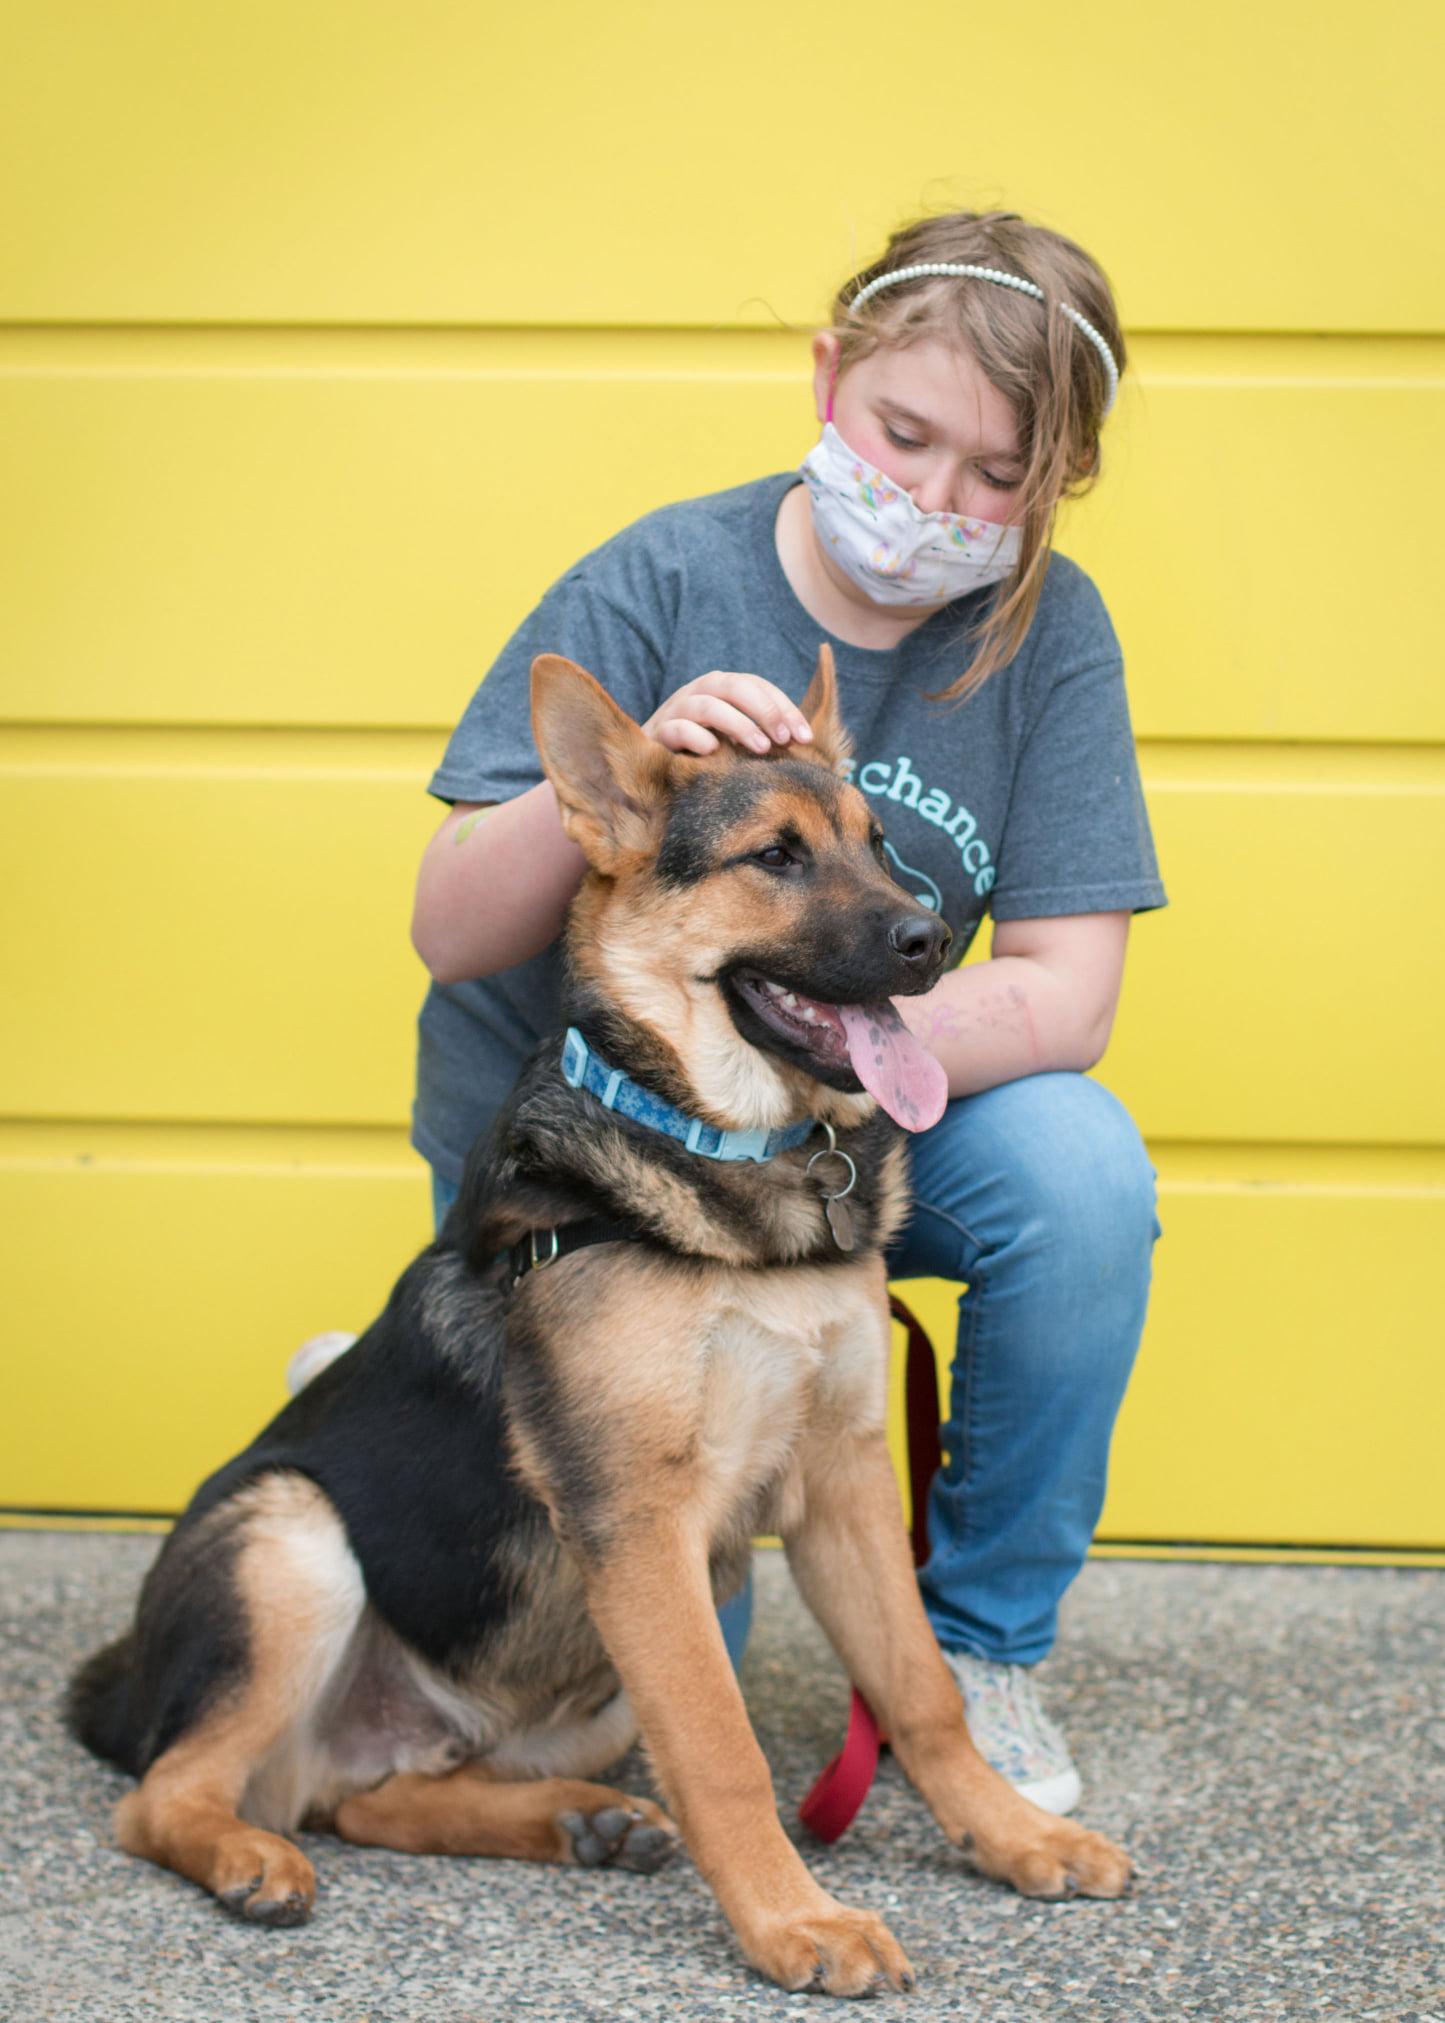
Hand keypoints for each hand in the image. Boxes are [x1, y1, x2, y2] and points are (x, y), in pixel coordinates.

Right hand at [643, 672, 813, 756]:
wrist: (653, 765)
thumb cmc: (706, 754)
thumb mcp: (737, 739)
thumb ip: (765, 734)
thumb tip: (806, 741)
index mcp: (722, 688)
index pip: (758, 686)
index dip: (784, 708)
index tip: (805, 737)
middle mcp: (699, 691)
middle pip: (734, 687)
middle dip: (765, 711)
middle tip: (785, 740)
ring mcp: (676, 709)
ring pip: (707, 705)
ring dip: (738, 724)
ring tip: (761, 748)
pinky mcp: (658, 732)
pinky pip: (677, 728)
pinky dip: (698, 737)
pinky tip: (716, 753)